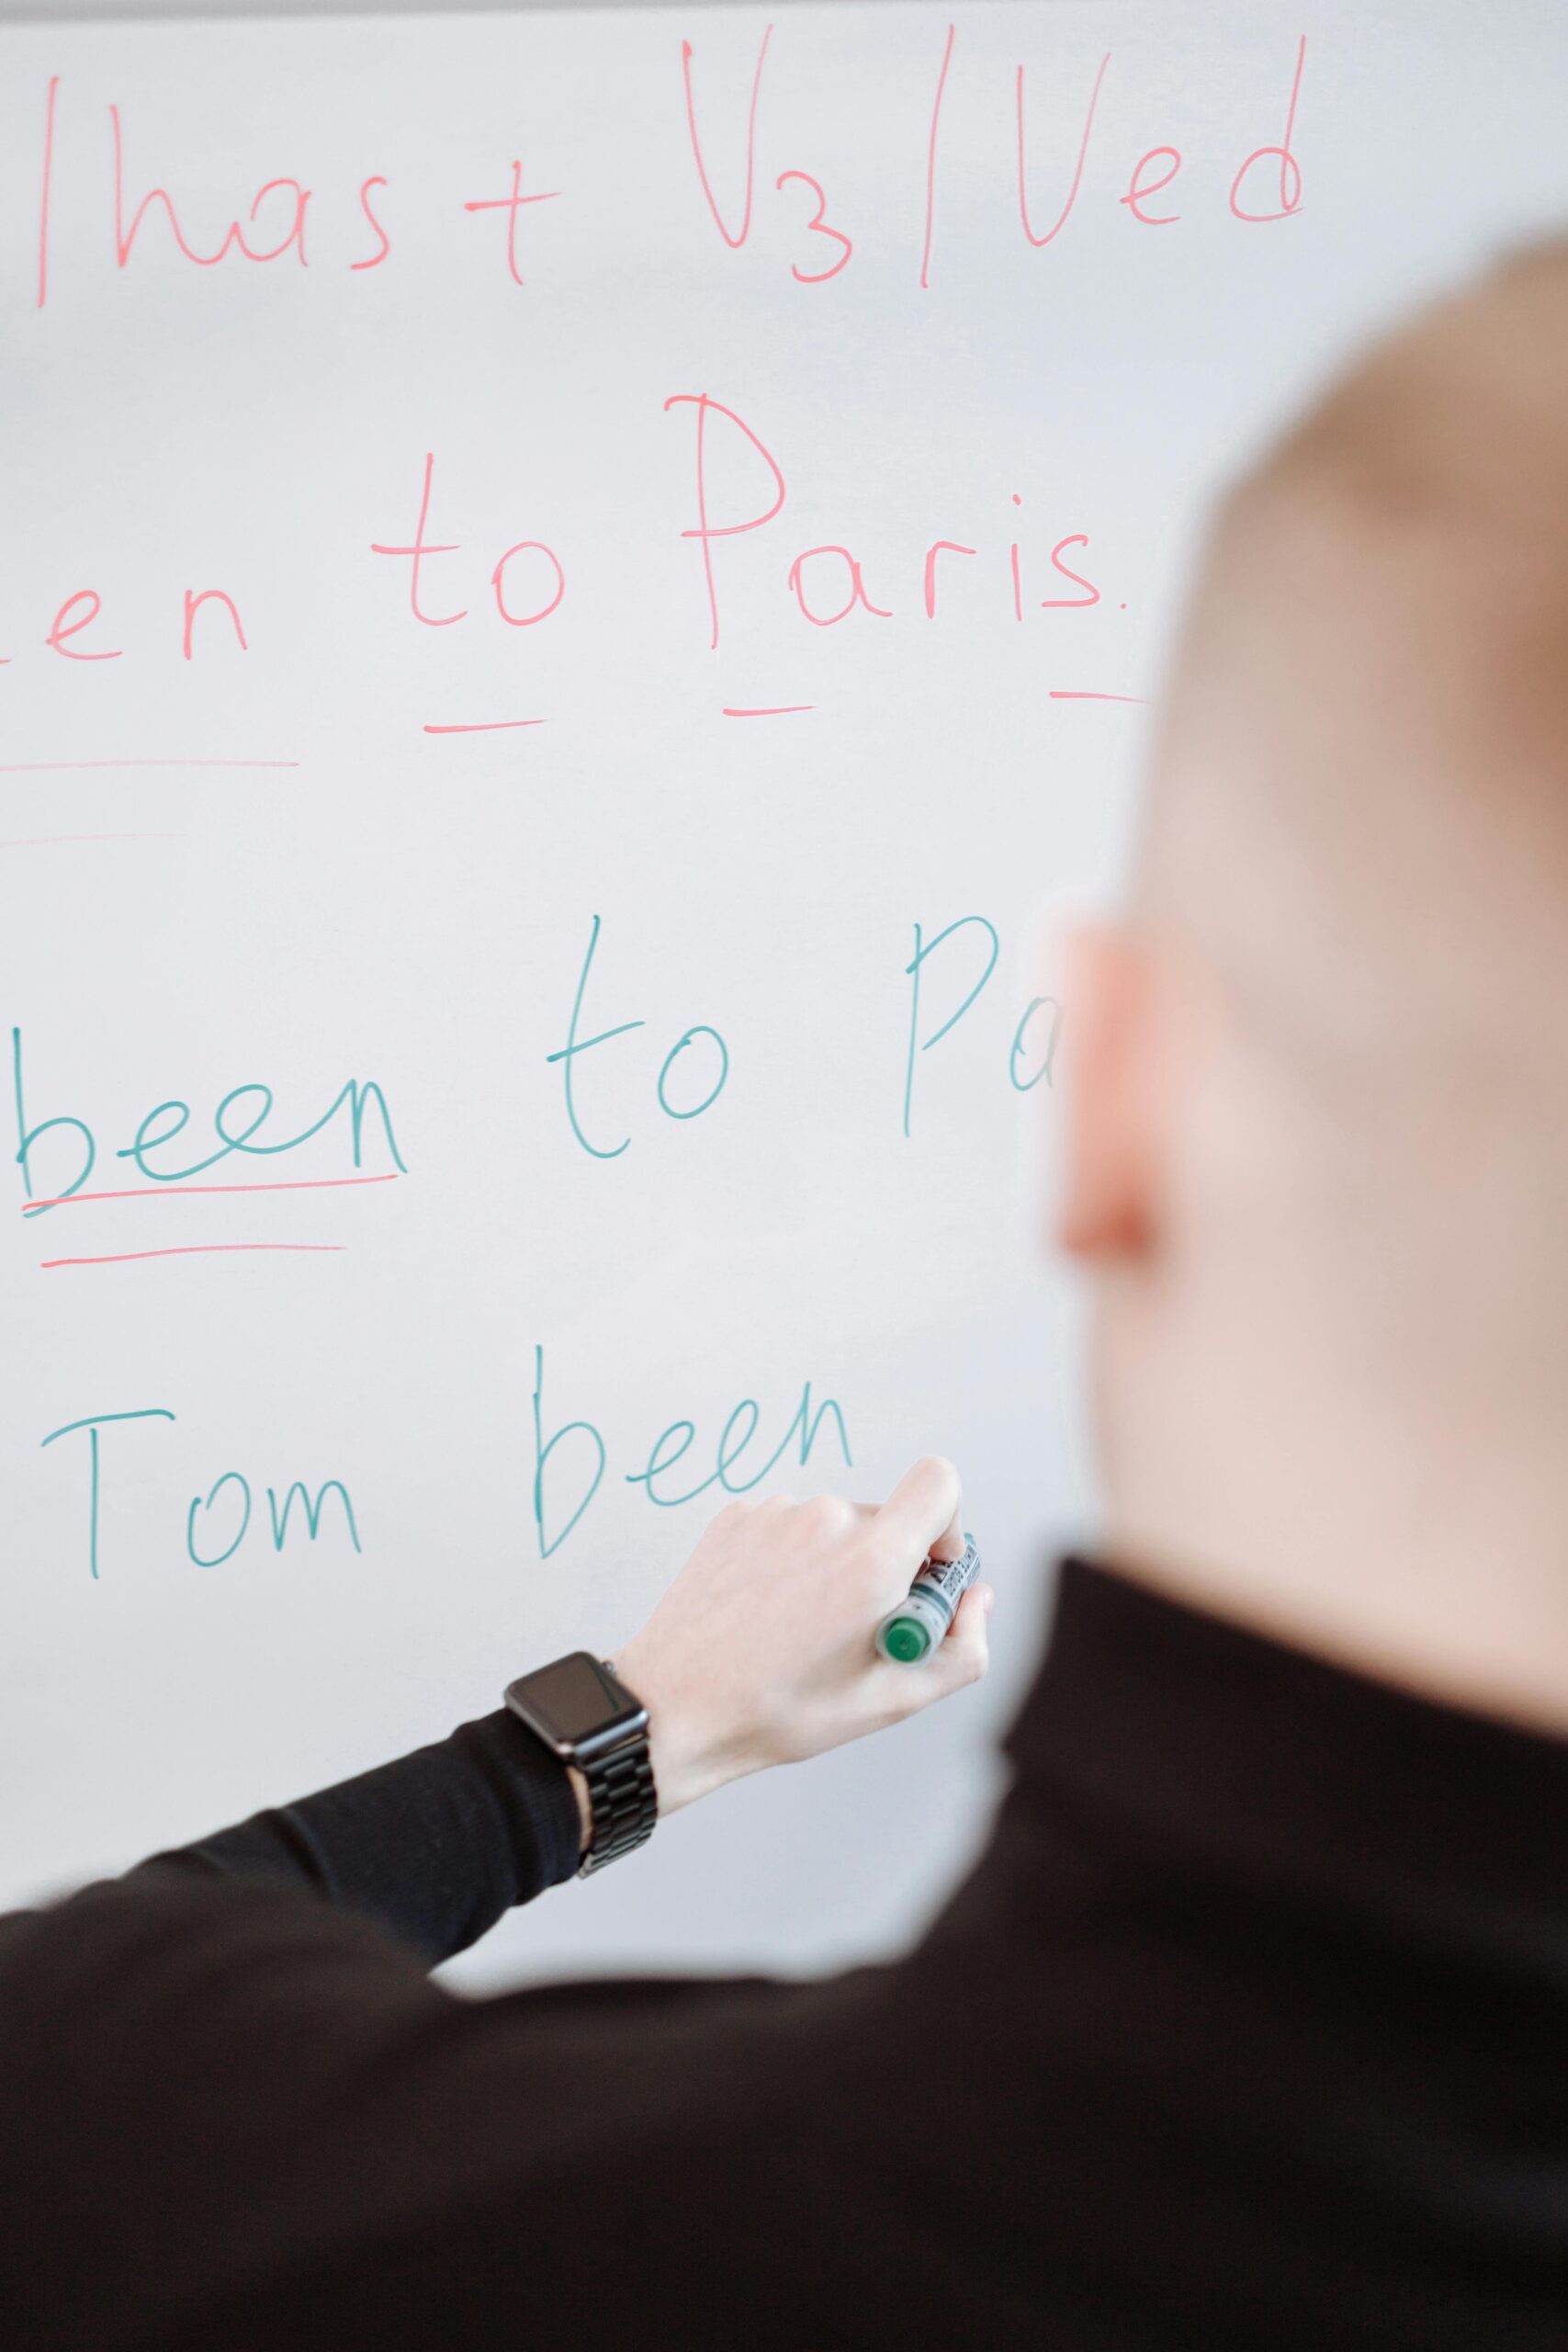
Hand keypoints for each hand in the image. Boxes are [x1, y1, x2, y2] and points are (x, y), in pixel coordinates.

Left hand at [602, 1456, 993, 1819]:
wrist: (674, 1707)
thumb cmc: (780, 1711)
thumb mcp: (891, 1701)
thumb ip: (963, 1649)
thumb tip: (976, 1600)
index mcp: (870, 1561)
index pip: (939, 1482)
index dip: (948, 1523)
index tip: (929, 1568)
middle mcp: (824, 1520)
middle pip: (887, 1519)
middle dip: (887, 1568)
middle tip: (855, 1631)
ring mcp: (775, 1514)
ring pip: (836, 1527)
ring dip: (835, 1566)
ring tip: (799, 1629)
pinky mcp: (738, 1517)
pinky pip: (790, 1528)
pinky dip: (792, 1562)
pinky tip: (767, 1612)